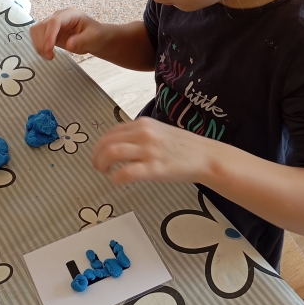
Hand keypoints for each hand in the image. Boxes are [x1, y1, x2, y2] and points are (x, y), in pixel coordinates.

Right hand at [30, 8, 104, 59]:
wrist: (95, 38)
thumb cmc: (96, 35)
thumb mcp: (93, 38)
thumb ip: (82, 41)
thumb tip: (68, 45)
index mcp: (70, 14)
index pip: (55, 21)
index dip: (49, 34)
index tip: (49, 48)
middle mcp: (59, 17)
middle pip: (42, 26)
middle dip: (42, 41)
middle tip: (50, 56)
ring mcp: (52, 25)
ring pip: (37, 31)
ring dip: (38, 44)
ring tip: (49, 56)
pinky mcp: (49, 33)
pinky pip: (38, 37)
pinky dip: (39, 46)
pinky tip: (48, 54)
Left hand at [91, 116, 213, 184]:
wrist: (206, 157)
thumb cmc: (183, 147)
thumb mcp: (159, 132)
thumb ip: (140, 135)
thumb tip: (120, 145)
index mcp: (143, 123)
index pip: (111, 132)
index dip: (99, 145)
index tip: (98, 155)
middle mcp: (144, 134)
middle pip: (107, 142)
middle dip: (97, 156)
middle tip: (97, 167)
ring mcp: (149, 150)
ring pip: (112, 153)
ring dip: (102, 164)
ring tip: (105, 172)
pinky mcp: (155, 168)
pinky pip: (126, 172)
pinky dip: (116, 177)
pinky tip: (117, 181)